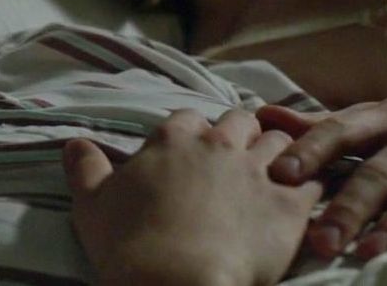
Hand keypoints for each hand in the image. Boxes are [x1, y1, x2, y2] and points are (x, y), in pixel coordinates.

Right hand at [63, 108, 322, 285]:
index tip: (193, 152)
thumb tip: (72, 144)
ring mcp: (258, 172)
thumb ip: (85, 167)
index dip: (193, 134)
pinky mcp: (289, 206)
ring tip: (276, 173)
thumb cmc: (128, 247)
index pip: (189, 118)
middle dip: (241, 135)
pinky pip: (313, 180)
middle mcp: (219, 145)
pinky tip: (308, 194)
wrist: (175, 284)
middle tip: (238, 159)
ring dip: (280, 153)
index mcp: (174, 140)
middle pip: (240, 121)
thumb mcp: (91, 204)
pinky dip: (312, 183)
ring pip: (282, 143)